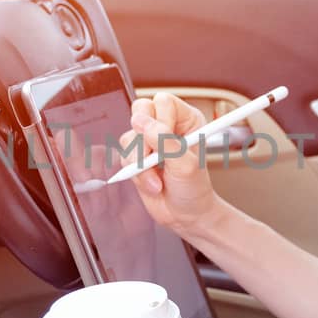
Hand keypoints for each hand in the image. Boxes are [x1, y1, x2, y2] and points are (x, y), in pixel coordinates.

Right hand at [122, 91, 222, 236]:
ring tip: (158, 179)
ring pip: (129, 136)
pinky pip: (124, 156)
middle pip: (141, 110)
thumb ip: (165, 142)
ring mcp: (149, 141)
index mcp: (186, 120)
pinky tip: (152, 184)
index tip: (165, 142)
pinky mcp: (136, 157)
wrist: (185, 215)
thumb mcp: (185, 165)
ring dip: (141, 163)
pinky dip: (136, 173)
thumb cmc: (194, 189)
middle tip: (153, 156)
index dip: (160, 120)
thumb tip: (143, 123)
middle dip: (143, 138)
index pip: (164, 102)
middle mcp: (166, 126)